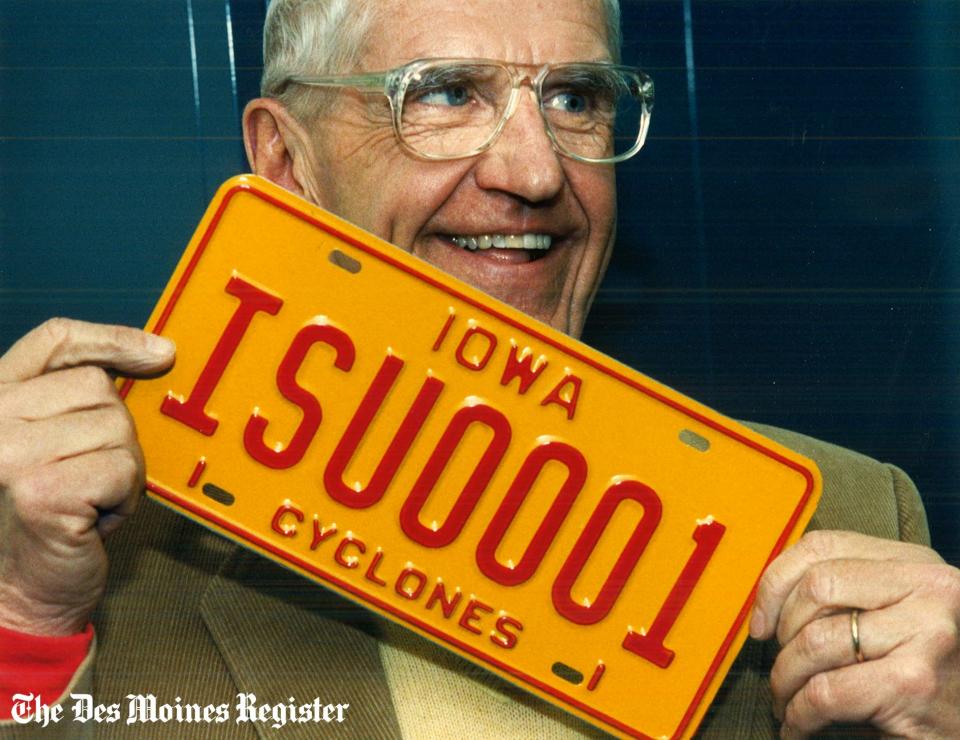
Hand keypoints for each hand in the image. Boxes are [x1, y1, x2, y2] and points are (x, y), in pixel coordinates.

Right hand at [0, 318, 174, 635]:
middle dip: (115, 435)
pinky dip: (123, 498)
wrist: (19, 591)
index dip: (113, 339)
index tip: (161, 354)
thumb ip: (81, 396)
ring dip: (122, 471)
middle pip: (99, 388)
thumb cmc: (47, 515)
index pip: (56, 340)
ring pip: (117, 428)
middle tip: (90, 477)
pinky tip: (92, 519)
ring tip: (88, 500)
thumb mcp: (57, 441)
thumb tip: (158, 352)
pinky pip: (122, 468)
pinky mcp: (39, 488)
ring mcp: (9, 452)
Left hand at [750, 530, 959, 737]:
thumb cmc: (932, 675)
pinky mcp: (913, 683)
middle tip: (779, 662)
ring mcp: (926, 634)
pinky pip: (826, 691)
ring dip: (785, 678)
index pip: (824, 546)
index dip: (777, 580)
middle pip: (816, 587)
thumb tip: (771, 597)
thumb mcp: (902, 616)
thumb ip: (853, 592)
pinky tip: (801, 724)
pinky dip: (800, 713)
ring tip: (786, 699)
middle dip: (781, 631)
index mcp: (918, 564)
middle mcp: (929, 590)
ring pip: (814, 642)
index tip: (760, 618)